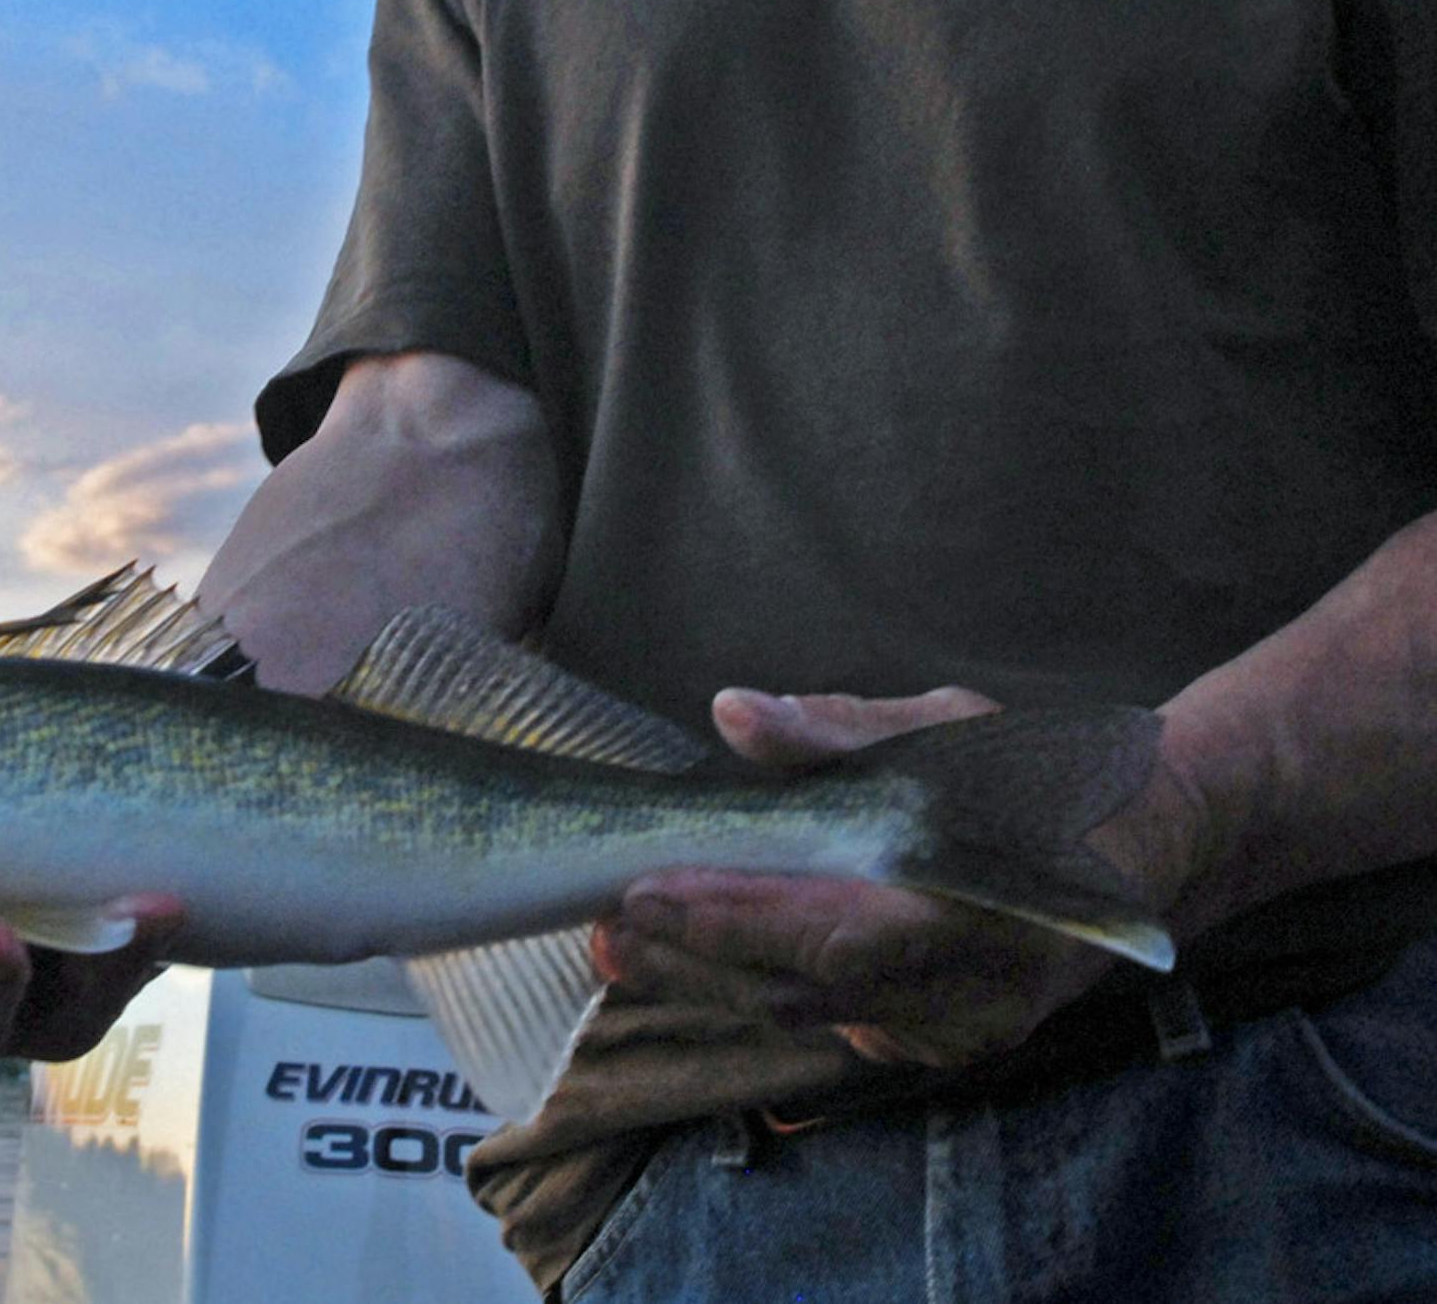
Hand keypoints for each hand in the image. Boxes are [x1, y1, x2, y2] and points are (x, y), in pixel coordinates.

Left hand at [593, 687, 1202, 1069]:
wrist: (1151, 848)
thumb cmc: (1037, 775)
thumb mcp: (946, 729)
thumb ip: (836, 732)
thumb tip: (733, 711)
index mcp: (972, 897)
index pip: (827, 926)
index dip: (728, 918)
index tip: (642, 894)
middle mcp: (972, 982)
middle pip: (804, 985)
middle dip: (696, 957)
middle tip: (605, 929)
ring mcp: (967, 1027)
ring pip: (814, 1015)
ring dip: (717, 981)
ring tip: (629, 945)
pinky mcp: (957, 1045)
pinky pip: (846, 1029)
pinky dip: (776, 996)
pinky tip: (711, 968)